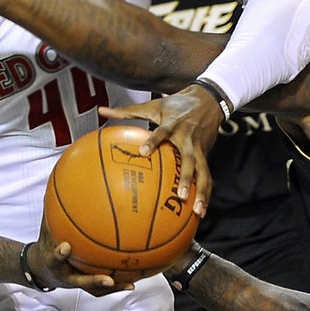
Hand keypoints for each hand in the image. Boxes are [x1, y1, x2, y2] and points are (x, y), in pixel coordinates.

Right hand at [31, 215, 135, 295]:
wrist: (41, 269)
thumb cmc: (46, 244)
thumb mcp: (45, 229)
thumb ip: (52, 210)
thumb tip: (58, 183)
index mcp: (52, 261)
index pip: (54, 258)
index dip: (59, 253)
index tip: (66, 246)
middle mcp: (65, 275)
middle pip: (79, 281)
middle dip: (94, 280)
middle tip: (107, 279)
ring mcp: (76, 282)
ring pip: (94, 289)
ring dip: (112, 287)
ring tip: (130, 284)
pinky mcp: (85, 285)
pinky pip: (102, 288)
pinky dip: (117, 285)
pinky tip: (133, 281)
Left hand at [99, 83, 223, 216]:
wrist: (208, 100)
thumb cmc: (176, 104)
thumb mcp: (152, 105)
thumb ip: (126, 111)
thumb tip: (101, 111)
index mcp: (173, 124)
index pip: (162, 133)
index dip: (153, 141)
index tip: (143, 152)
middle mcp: (188, 138)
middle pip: (189, 159)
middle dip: (186, 178)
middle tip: (180, 195)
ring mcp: (199, 148)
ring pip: (203, 171)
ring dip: (201, 191)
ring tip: (198, 211)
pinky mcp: (206, 154)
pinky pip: (207, 175)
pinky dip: (206, 192)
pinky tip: (201, 211)